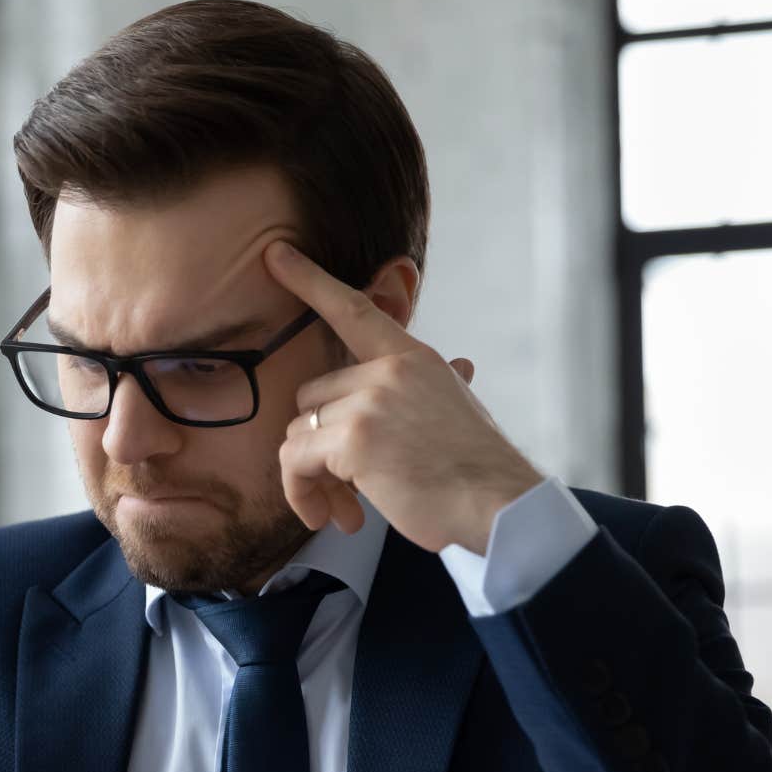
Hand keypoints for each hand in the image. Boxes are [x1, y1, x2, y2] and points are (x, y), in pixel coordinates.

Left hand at [263, 240, 543, 555]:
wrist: (498, 505)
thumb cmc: (477, 468)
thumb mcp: (459, 407)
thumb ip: (437, 384)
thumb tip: (463, 365)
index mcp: (412, 357)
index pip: (353, 309)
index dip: (309, 280)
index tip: (273, 253)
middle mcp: (388, 370)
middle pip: (312, 396)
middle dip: (318, 444)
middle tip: (343, 488)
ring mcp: (369, 401)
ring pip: (298, 431)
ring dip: (312, 477)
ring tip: (342, 510)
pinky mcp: (352, 439)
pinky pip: (295, 461)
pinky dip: (302, 493)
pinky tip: (331, 517)